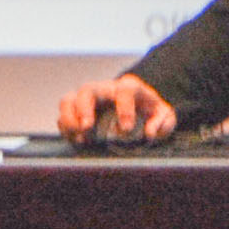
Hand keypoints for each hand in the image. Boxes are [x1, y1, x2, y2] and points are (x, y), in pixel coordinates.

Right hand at [55, 70, 179, 141]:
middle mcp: (106, 90)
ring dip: (69, 117)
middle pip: (88, 89)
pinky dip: (65, 127)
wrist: (139, 109)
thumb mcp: (165, 116)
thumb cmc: (151, 113)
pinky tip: (75, 139)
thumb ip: (163, 122)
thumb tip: (150, 132)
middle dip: (84, 108)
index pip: (125, 90)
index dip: (124, 109)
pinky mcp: (78, 112)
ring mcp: (89, 100)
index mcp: (130, 88)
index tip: (125, 129)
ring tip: (78, 136)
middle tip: (87, 127)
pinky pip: (63, 115)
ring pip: (69, 99)